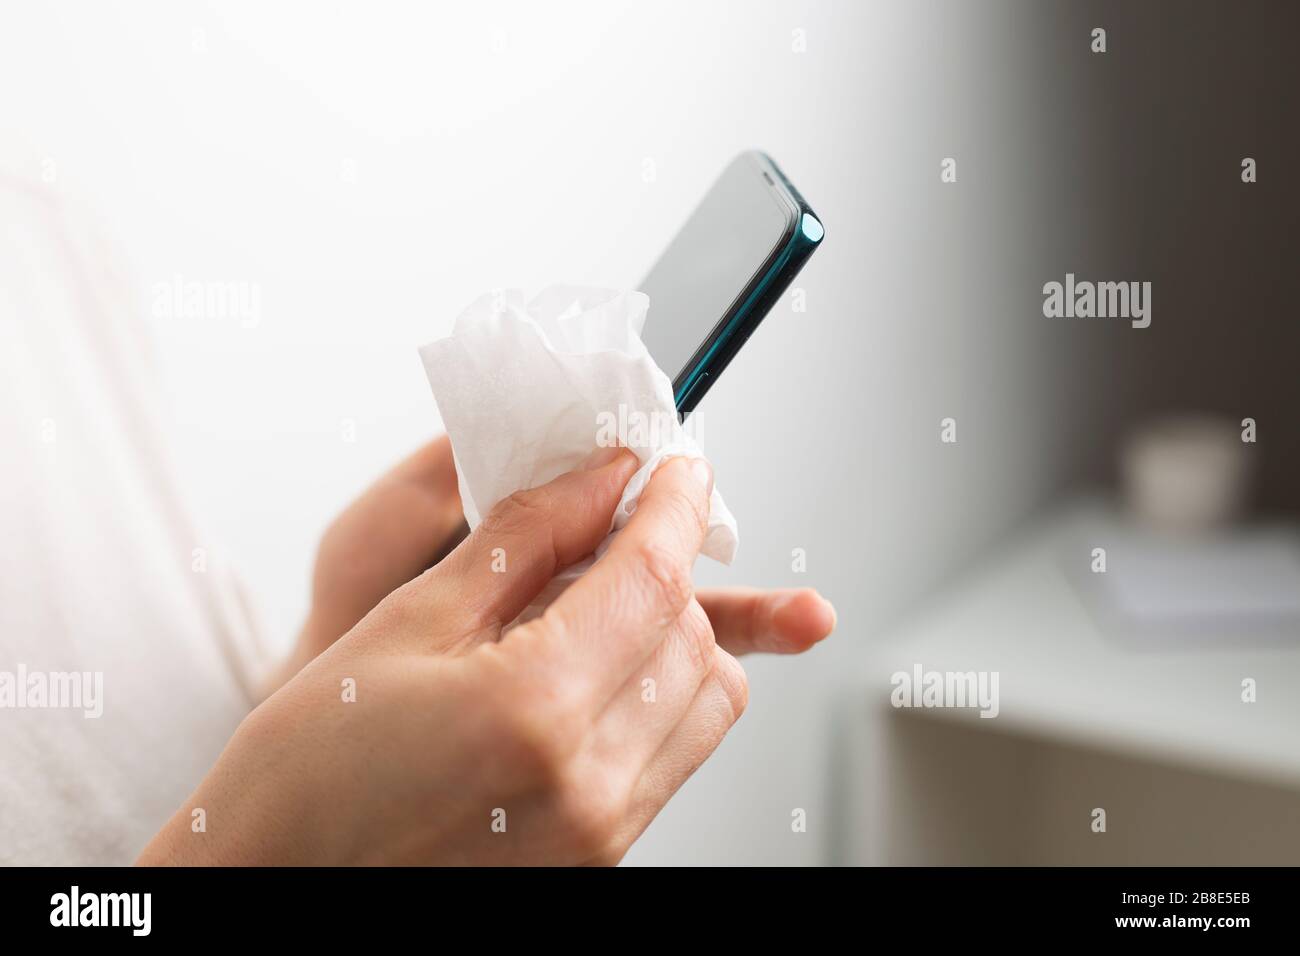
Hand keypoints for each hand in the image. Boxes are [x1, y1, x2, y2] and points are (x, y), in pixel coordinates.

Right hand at [141, 447, 833, 864]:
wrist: (278, 882)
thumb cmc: (310, 768)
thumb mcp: (409, 622)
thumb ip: (525, 540)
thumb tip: (600, 481)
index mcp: (533, 708)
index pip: (653, 579)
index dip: (676, 507)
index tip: (676, 470)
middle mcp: (588, 781)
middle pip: (692, 634)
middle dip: (668, 565)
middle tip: (619, 527)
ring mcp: (602, 831)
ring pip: (709, 698)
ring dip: (674, 631)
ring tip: (605, 603)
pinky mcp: (603, 856)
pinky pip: (679, 752)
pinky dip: (662, 692)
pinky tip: (597, 666)